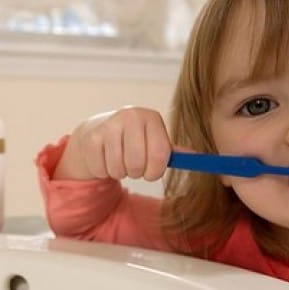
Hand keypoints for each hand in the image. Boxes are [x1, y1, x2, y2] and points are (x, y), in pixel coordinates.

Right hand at [53, 106, 171, 180]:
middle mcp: (130, 116)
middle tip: (133, 166)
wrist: (98, 129)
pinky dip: (103, 171)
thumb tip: (197, 159)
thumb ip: (173, 152)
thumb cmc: (133, 139)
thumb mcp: (153, 141)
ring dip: (119, 172)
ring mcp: (108, 126)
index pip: (160, 154)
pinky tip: (104, 158)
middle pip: (137, 164)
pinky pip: (101, 170)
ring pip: (118, 169)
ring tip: (118, 160)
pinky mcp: (91, 139)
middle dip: (136, 173)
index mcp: (151, 117)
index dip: (156, 171)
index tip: (151, 172)